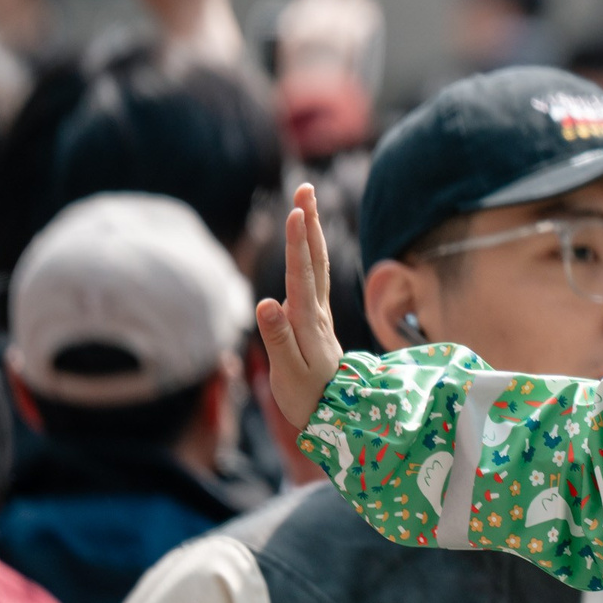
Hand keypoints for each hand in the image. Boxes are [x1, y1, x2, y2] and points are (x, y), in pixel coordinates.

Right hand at [255, 184, 342, 427]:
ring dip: (312, 232)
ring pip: (317, 264)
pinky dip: (311, 253)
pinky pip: (315, 277)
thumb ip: (277, 338)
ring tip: (306, 203)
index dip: (298, 243)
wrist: (336, 413)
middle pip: (314, 259)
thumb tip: (266, 303)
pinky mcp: (316, 318)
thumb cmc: (307, 396)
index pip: (302, 275)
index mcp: (307, 320)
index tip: (297, 211)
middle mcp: (316, 311)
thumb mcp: (288, 372)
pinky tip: (308, 241)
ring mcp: (319, 312)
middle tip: (305, 189)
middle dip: (309, 223)